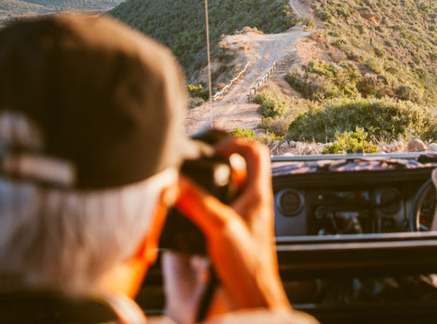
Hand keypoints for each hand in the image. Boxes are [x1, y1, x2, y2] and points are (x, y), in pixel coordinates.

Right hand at [175, 139, 289, 312]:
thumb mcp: (219, 228)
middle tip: (200, 164)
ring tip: (194, 187)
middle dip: (219, 162)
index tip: (214, 148)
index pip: (257, 152)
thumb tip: (177, 182)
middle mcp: (255, 202)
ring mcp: (246, 215)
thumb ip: (198, 203)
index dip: (235, 143)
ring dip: (212, 184)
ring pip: (230, 188)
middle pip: (241, 167)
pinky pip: (222, 207)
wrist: (252, 294)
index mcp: (259, 194)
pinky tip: (194, 213)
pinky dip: (208, 204)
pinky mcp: (236, 230)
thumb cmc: (248, 266)